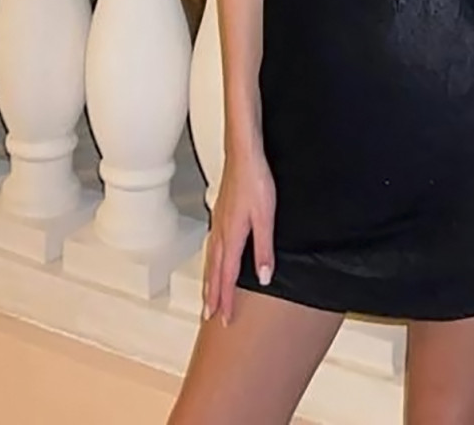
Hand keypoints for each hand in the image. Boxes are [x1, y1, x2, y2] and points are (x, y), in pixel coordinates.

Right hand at [203, 151, 275, 326]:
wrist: (243, 155)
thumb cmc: (255, 181)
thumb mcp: (266, 217)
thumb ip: (264, 249)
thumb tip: (263, 278)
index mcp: (232, 237)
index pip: (227, 277)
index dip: (226, 299)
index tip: (223, 319)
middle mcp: (221, 233)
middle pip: (214, 272)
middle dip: (212, 296)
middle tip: (209, 316)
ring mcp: (219, 223)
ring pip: (210, 260)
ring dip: (209, 281)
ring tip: (208, 296)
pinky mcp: (221, 213)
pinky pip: (212, 247)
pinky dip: (210, 262)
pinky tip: (213, 260)